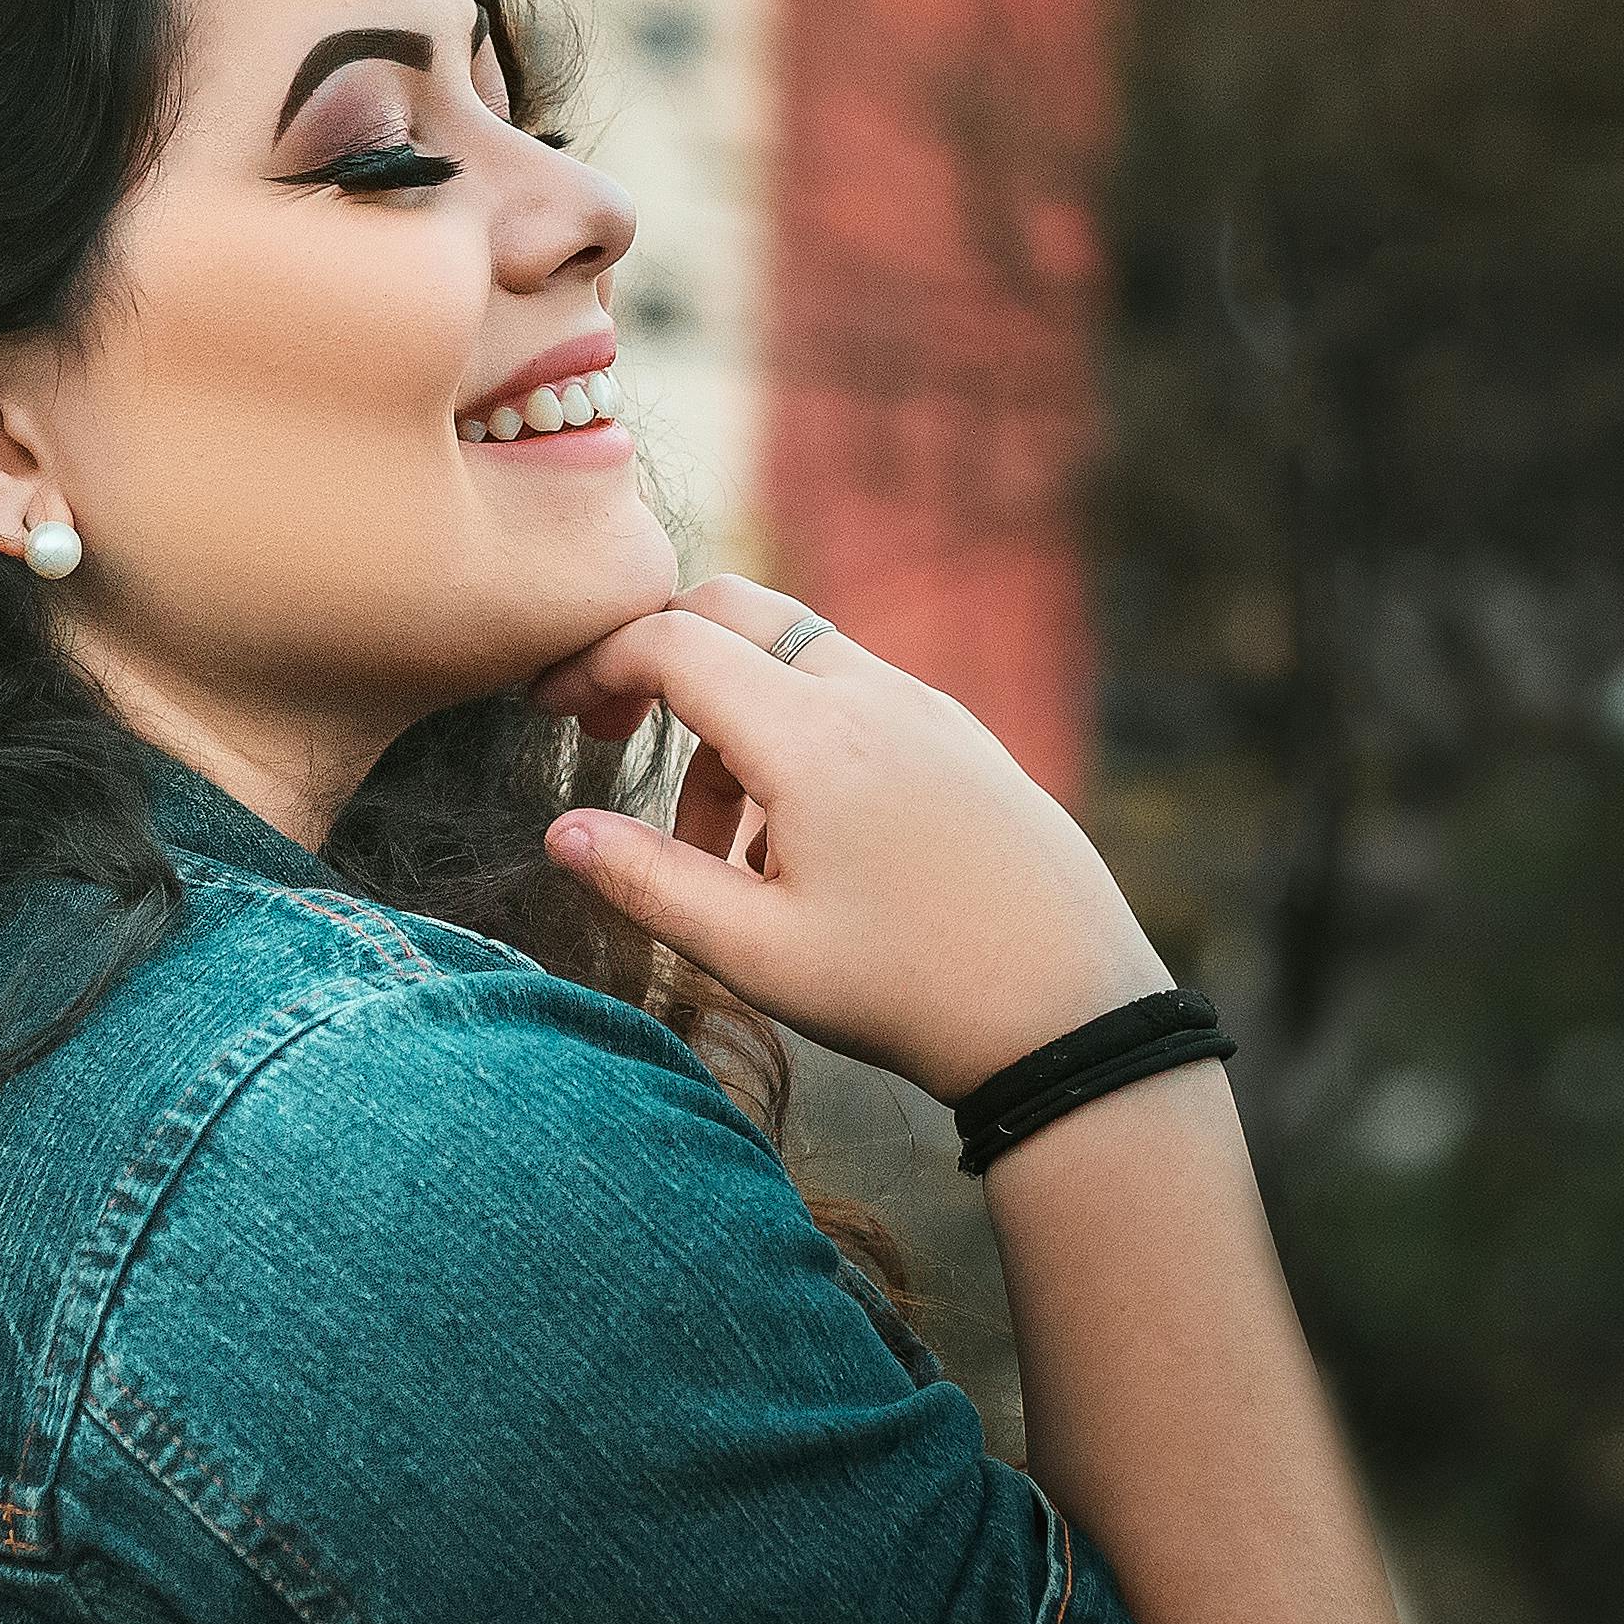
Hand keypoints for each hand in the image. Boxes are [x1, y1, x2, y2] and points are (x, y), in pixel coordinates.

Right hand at [531, 576, 1170, 1107]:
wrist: (1073, 1014)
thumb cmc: (912, 992)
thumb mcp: (758, 954)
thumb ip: (650, 883)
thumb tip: (563, 832)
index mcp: (812, 738)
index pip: (674, 644)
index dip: (595, 664)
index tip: (550, 710)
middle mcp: (873, 696)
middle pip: (735, 609)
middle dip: (658, 654)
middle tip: (613, 736)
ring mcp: (928, 708)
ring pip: (796, 658)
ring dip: (731, 718)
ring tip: (724, 852)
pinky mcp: (964, 738)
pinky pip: (856, 695)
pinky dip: (798, 734)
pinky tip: (804, 846)